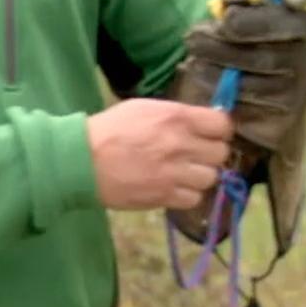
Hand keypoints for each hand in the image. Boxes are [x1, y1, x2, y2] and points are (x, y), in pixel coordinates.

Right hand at [86, 98, 231, 210]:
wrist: (83, 160)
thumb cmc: (111, 129)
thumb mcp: (144, 108)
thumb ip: (176, 115)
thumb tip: (203, 122)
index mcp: (176, 117)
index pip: (222, 125)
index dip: (218, 130)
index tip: (210, 134)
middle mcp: (181, 144)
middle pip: (220, 153)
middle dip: (210, 153)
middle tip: (195, 154)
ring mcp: (175, 173)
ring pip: (210, 177)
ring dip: (199, 175)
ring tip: (183, 172)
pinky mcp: (165, 196)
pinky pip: (194, 198)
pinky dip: (187, 194)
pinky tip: (173, 186)